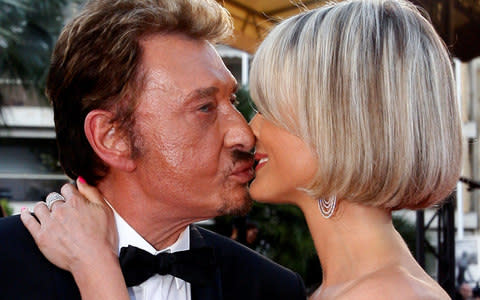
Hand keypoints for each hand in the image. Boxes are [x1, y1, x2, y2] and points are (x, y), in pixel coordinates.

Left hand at [21, 178, 128, 299]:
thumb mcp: (105, 210)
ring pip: (40, 207)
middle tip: (64, 211)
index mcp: (76, 201)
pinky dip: (26, 215)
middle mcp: (60, 210)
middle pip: (53, 198)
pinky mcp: (41, 236)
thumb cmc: (103, 237)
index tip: (72, 198)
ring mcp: (49, 223)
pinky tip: (26, 213)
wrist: (93, 260)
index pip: (67, 188)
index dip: (70, 192)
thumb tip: (80, 180)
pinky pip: (28, 221)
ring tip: (47, 212)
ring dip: (43, 207)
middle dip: (58, 202)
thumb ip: (92, 192)